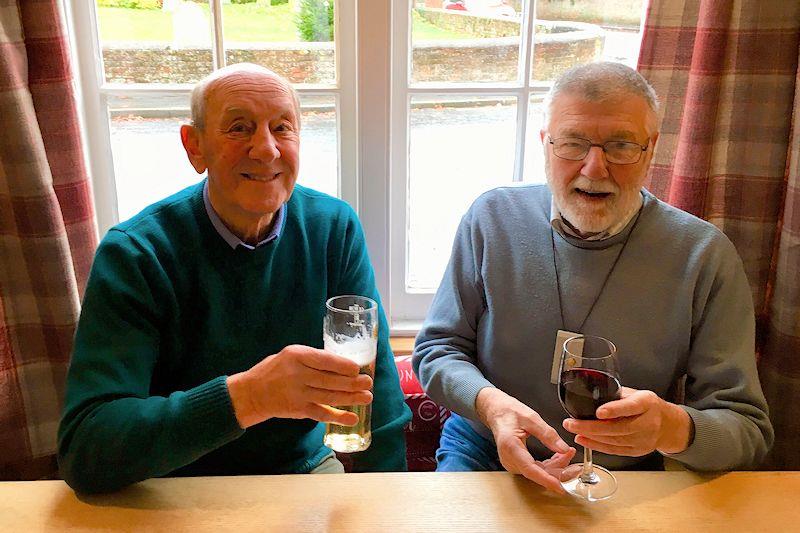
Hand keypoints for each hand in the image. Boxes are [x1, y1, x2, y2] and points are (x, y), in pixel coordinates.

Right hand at [226, 344, 373, 428]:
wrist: (251, 393)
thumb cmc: (274, 370)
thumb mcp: (290, 355)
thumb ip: (313, 358)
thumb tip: (343, 364)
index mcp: (296, 355)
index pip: (324, 360)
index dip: (342, 365)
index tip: (357, 368)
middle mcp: (297, 374)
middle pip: (330, 380)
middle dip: (353, 382)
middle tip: (368, 383)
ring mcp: (297, 393)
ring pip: (329, 396)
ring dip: (351, 398)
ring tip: (367, 397)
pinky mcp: (298, 410)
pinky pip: (321, 413)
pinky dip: (338, 417)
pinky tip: (352, 418)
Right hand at [476, 387, 575, 493]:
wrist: (497, 412)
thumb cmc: (510, 412)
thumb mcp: (531, 418)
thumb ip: (548, 434)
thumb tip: (564, 449)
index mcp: (511, 447)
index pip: (530, 469)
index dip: (546, 480)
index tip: (560, 487)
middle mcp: (510, 459)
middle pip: (537, 473)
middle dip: (559, 470)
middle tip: (576, 465)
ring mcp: (512, 463)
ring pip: (538, 472)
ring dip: (556, 466)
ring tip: (569, 454)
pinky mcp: (517, 463)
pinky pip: (535, 468)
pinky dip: (549, 464)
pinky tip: (560, 456)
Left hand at [562, 387, 692, 455]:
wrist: (668, 425)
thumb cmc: (648, 406)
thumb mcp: (636, 393)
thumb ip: (616, 395)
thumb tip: (590, 394)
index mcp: (647, 403)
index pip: (631, 407)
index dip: (614, 410)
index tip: (598, 411)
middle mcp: (648, 423)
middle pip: (618, 428)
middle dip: (591, 426)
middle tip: (571, 423)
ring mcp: (644, 439)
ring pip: (614, 440)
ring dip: (591, 437)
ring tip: (574, 430)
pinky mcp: (638, 451)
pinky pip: (615, 450)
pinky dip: (597, 446)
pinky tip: (584, 440)